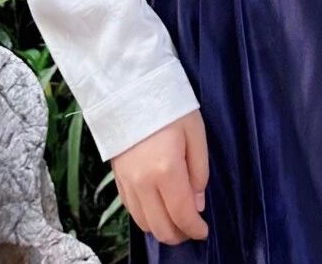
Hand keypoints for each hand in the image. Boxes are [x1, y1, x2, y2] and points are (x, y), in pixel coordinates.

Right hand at [112, 108, 209, 244]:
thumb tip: (197, 204)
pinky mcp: (117, 179)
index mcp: (166, 170)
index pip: (182, 215)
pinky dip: (146, 218)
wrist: (130, 87)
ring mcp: (127, 183)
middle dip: (180, 234)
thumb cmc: (170, 104)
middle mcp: (143, 183)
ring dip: (162, 229)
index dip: (195, 229)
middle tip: (192, 228)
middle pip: (161, 227)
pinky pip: (131, 211)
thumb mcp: (195, 132)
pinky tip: (158, 210)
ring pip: (144, 224)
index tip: (204, 231)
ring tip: (177, 221)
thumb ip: (199, 171)